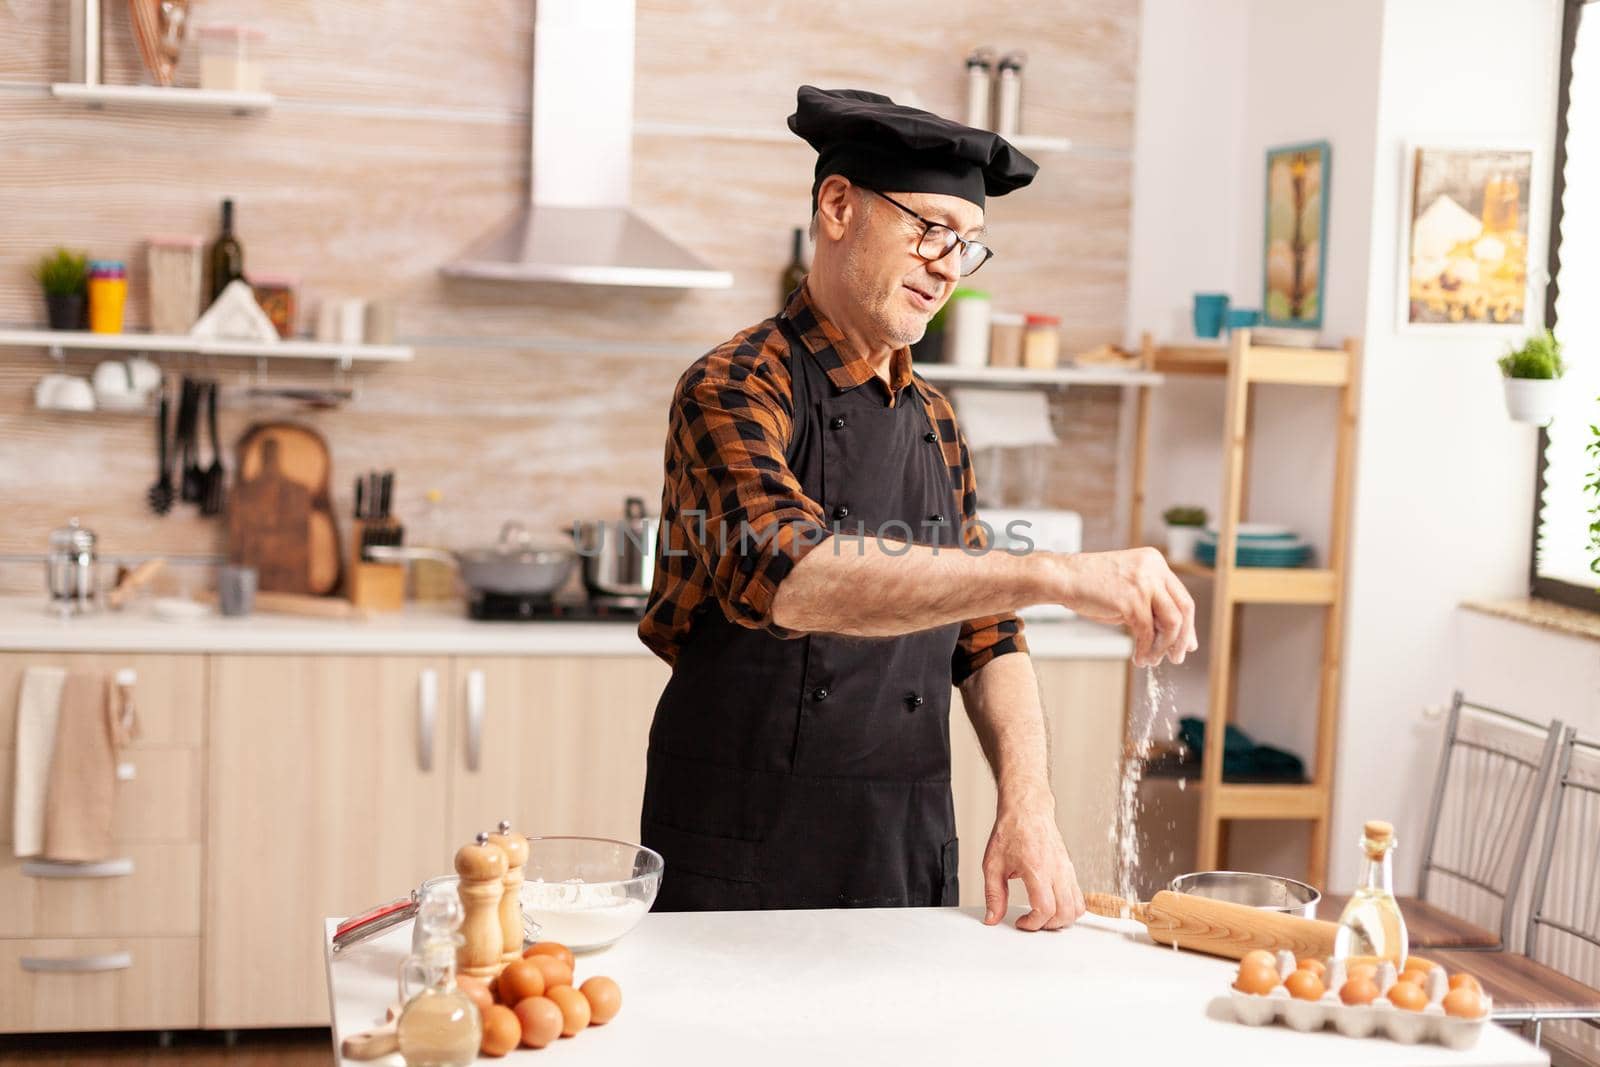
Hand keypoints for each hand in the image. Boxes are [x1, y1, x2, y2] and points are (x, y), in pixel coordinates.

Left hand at [981, 785, 1084, 931]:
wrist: (1027, 810)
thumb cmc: (1011, 832)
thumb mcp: (993, 865)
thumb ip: (994, 895)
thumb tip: (992, 917)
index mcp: (1037, 869)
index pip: (1045, 909)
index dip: (1033, 923)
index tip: (1022, 922)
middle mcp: (1057, 870)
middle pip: (1066, 913)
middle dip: (1049, 925)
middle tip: (1033, 921)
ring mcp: (1067, 869)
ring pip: (1077, 906)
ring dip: (1062, 919)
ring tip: (1043, 915)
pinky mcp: (1070, 868)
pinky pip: (1078, 895)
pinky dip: (1070, 907)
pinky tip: (1053, 905)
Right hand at [1053, 548, 1197, 667]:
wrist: (1063, 578)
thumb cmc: (1091, 586)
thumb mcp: (1129, 591)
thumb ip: (1152, 607)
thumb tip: (1175, 637)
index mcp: (1156, 562)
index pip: (1182, 597)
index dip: (1188, 625)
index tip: (1186, 644)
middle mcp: (1155, 569)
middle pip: (1185, 608)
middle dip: (1183, 638)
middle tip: (1176, 658)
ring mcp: (1144, 583)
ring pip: (1171, 622)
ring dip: (1164, 647)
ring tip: (1152, 660)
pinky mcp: (1131, 599)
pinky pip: (1147, 632)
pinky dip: (1145, 649)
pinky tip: (1139, 658)